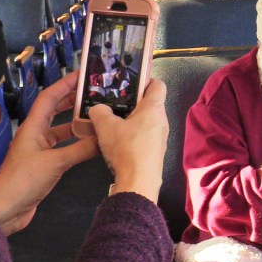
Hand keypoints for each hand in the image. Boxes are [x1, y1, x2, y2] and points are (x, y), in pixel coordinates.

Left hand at [0, 72, 98, 234]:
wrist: (7, 208)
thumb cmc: (24, 180)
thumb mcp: (56, 162)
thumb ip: (82, 149)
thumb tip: (105, 138)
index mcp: (33, 127)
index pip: (49, 97)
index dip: (65, 84)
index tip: (83, 75)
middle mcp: (36, 134)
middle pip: (55, 110)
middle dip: (74, 99)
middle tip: (95, 93)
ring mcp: (41, 149)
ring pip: (61, 128)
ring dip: (77, 121)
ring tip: (98, 115)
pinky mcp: (46, 163)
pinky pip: (65, 146)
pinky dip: (78, 142)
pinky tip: (92, 142)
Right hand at [89, 79, 167, 203]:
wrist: (138, 181)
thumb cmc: (125, 147)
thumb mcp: (105, 126)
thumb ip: (100, 111)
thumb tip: (99, 108)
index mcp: (154, 108)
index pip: (158, 84)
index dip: (145, 80)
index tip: (129, 83)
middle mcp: (162, 120)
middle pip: (151, 103)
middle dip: (133, 102)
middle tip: (114, 103)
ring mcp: (161, 137)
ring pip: (147, 121)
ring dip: (132, 120)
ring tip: (113, 122)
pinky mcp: (156, 152)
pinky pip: (146, 136)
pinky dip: (134, 135)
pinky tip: (118, 141)